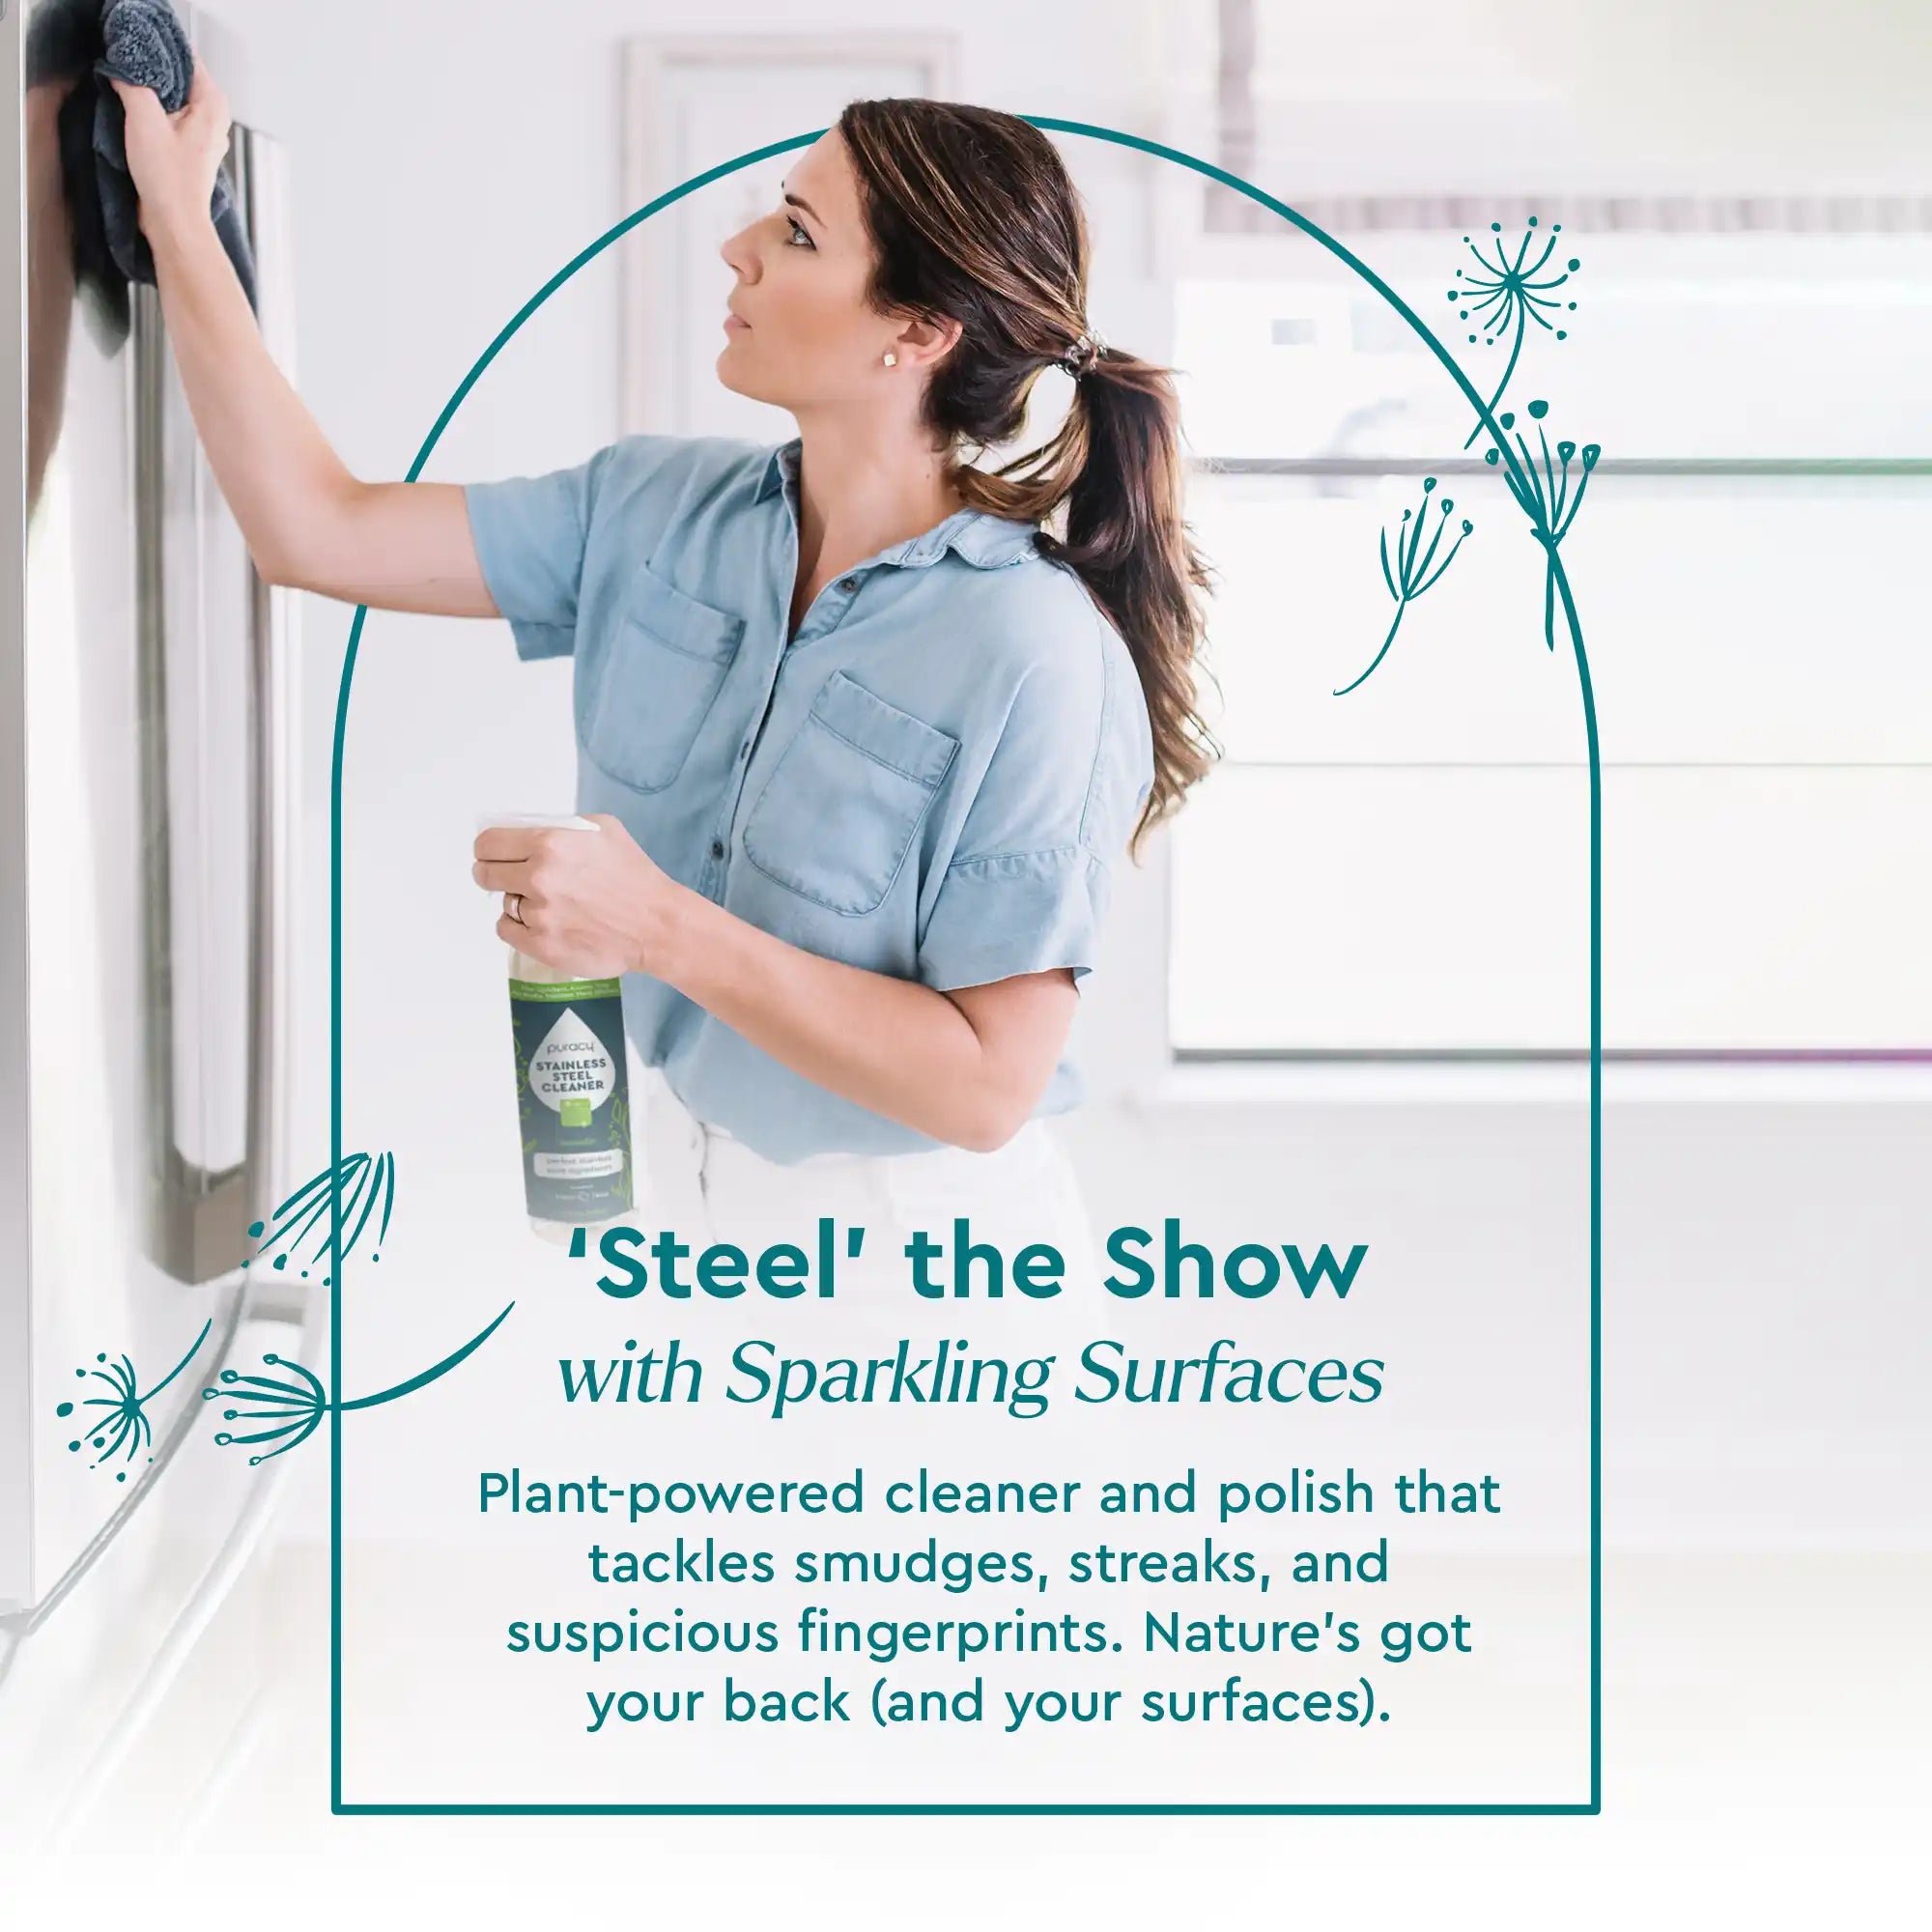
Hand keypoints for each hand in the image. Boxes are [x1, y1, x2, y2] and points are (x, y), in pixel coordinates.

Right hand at [108, 55, 230, 242]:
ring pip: (174, 100)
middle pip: (180, 78)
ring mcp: (204, 136)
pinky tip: (137, 118)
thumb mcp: (143, 119)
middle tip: (128, 71)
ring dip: (151, 95)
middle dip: (153, 72)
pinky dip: (154, 114)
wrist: (174, 222)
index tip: (136, 52)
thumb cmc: (168, 180)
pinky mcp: (191, 150)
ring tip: (130, 95)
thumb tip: (122, 69)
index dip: (159, 51)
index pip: (187, 58)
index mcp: (213, 105)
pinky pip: (171, 119)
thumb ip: (132, 84)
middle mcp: (215, 119)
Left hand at [472, 813, 687, 978]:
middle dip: (495, 874)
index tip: (492, 855)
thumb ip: (559, 826)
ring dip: (520, 902)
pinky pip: (507, 930)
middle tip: (512, 879)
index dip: (487, 849)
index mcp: (550, 844)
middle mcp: (539, 878)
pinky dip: (521, 927)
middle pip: (484, 874)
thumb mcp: (603, 829)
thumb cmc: (634, 875)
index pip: (487, 844)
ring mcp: (539, 915)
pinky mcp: (541, 945)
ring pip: (503, 903)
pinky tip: (545, 923)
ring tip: (552, 904)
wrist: (656, 925)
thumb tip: (524, 831)